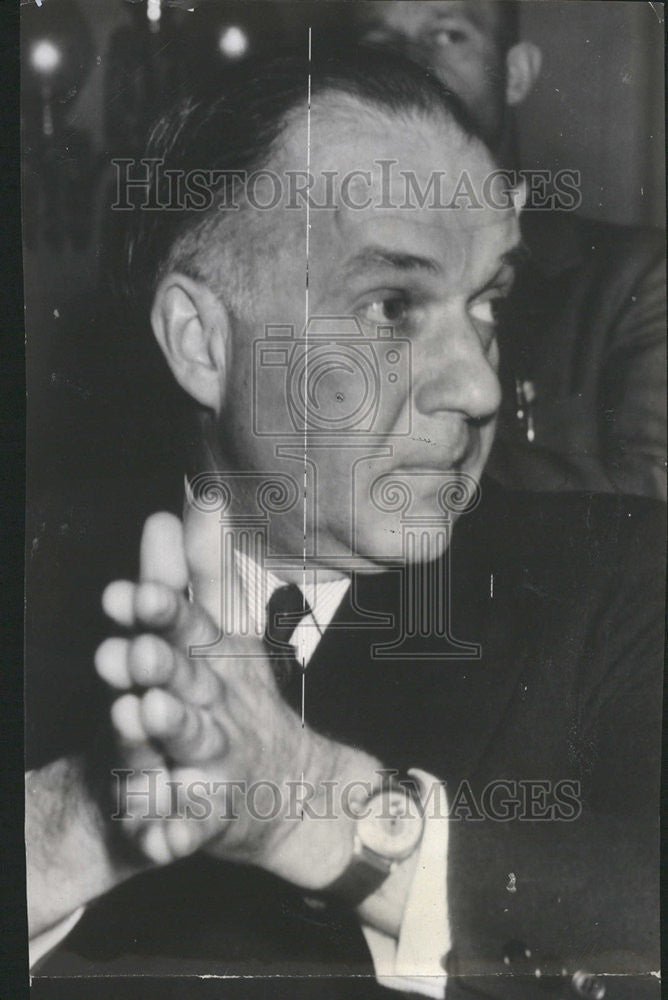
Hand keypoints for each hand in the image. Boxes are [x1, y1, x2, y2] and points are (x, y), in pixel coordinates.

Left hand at [95, 511, 377, 888]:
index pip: (192, 624)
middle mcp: (218, 702)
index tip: (128, 592)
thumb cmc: (240, 702)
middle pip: (191, 677)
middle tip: (134, 647)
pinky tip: (152, 832)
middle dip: (164, 661)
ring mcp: (218, 759)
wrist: (293, 788)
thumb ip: (199, 570)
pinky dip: (172, 829)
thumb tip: (193, 496)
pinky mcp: (211, 813)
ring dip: (171, 728)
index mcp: (214, 659)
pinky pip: (188, 823)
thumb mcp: (222, 631)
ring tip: (142, 710)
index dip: (163, 608)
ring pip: (193, 743)